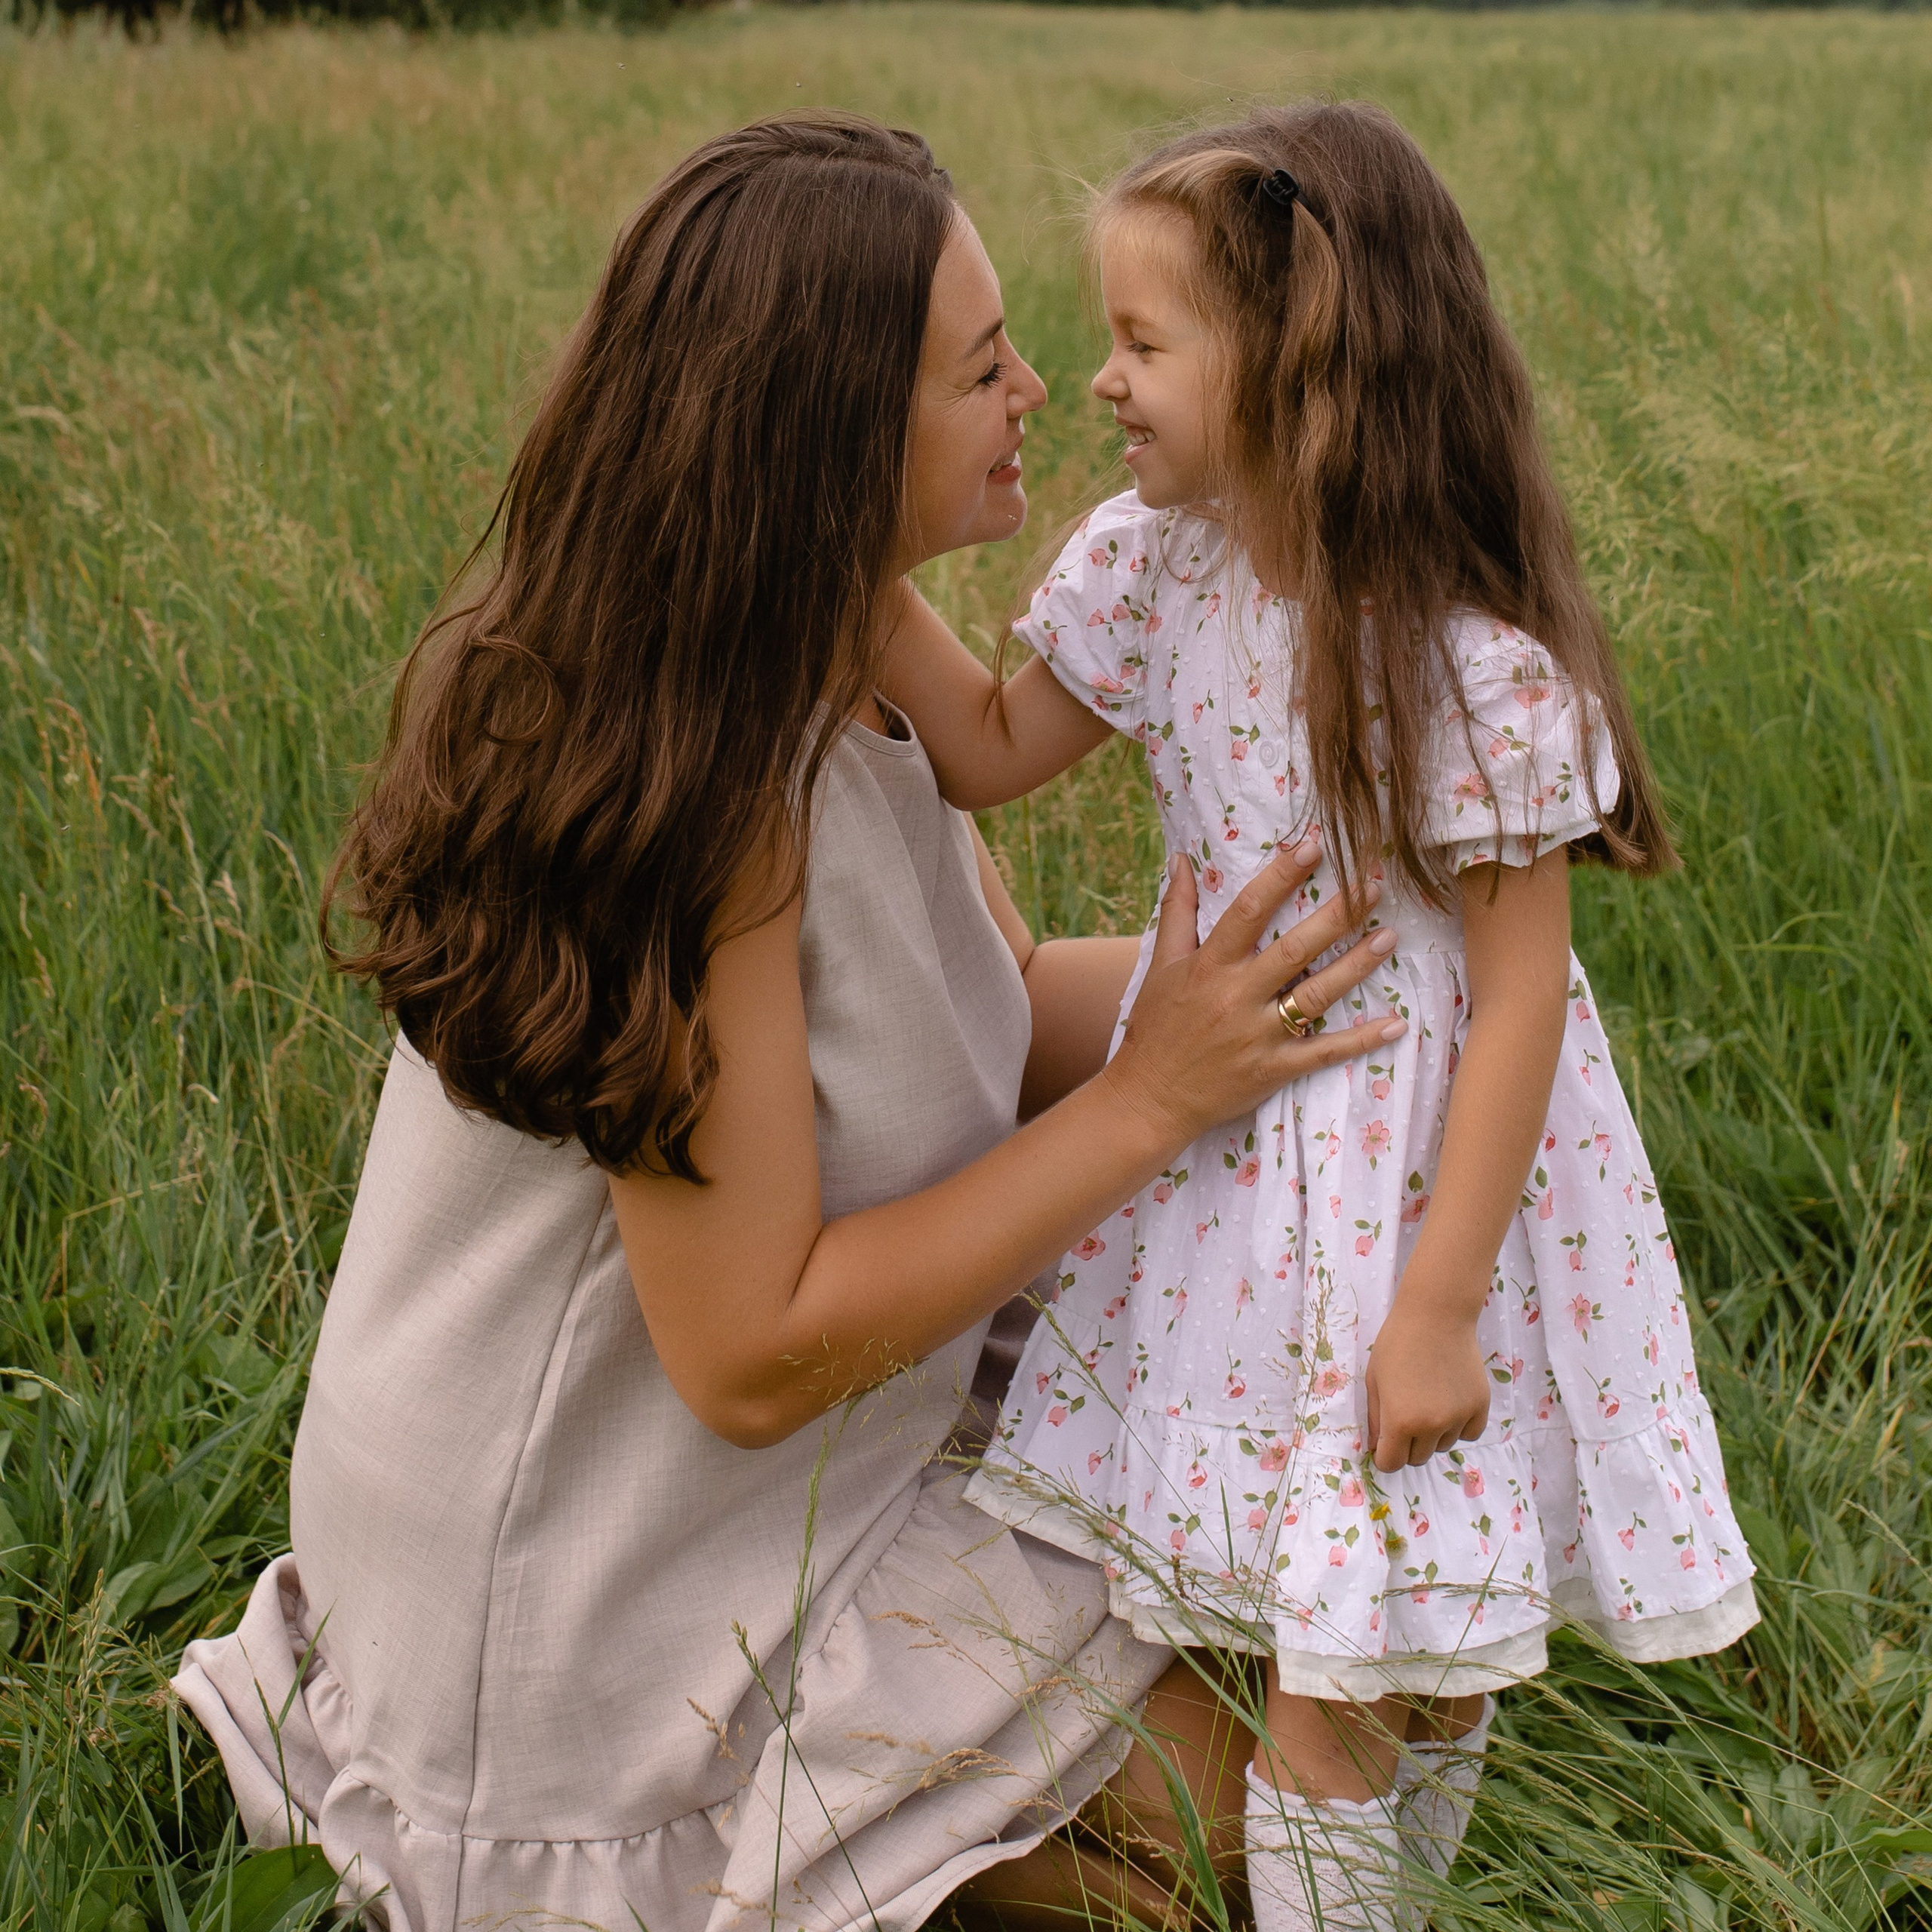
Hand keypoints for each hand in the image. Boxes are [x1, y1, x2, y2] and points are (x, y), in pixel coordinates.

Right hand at [1101, 837, 1405, 1147]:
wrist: (1149, 1098)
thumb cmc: (1156, 1027)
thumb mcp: (1160, 966)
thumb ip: (1177, 911)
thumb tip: (1182, 859)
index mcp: (1209, 966)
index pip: (1248, 911)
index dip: (1281, 876)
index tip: (1313, 846)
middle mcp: (1235, 996)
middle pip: (1294, 950)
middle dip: (1337, 916)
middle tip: (1373, 886)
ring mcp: (1257, 1035)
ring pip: (1316, 995)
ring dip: (1356, 966)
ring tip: (1389, 937)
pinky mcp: (1273, 1070)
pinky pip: (1324, 1052)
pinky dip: (1361, 1040)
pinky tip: (1396, 1024)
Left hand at [1365, 1298, 1490, 1471]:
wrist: (1436, 1316)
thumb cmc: (1397, 1344)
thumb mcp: (1374, 1381)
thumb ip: (1375, 1419)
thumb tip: (1378, 1447)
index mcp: (1400, 1421)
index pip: (1392, 1464)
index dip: (1385, 1456)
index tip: (1386, 1443)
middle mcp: (1432, 1426)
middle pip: (1418, 1458)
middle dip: (1408, 1445)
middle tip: (1406, 1416)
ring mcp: (1459, 1418)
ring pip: (1443, 1446)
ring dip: (1434, 1434)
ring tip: (1429, 1400)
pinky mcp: (1480, 1407)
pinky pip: (1468, 1434)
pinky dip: (1459, 1426)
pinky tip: (1450, 1403)